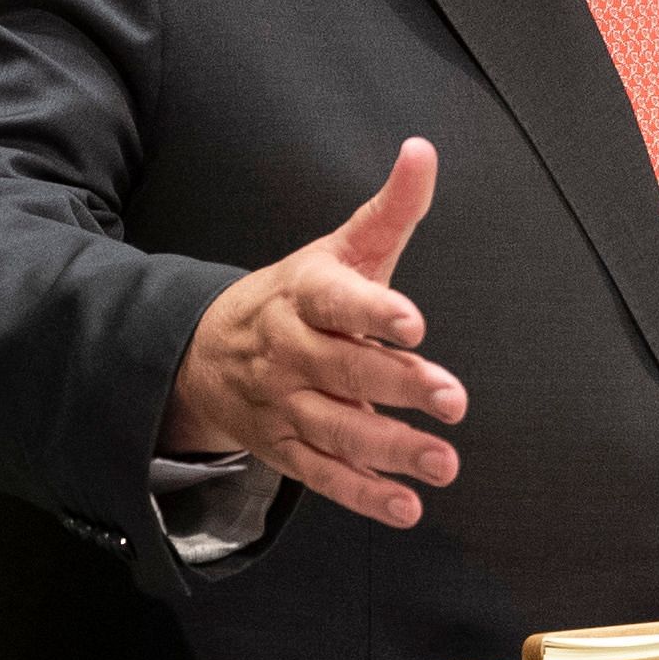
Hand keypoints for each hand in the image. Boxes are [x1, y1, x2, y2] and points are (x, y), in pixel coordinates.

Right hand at [161, 137, 467, 526]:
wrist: (205, 352)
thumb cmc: (296, 297)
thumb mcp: (339, 249)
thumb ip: (390, 209)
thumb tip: (423, 151)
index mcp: (305, 296)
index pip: (336, 301)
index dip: (373, 312)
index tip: (414, 323)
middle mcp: (292, 353)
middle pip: (343, 370)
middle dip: (398, 387)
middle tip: (452, 399)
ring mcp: (286, 405)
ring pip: (337, 430)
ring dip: (391, 450)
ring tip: (444, 462)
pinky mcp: (286, 449)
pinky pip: (323, 476)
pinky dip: (363, 496)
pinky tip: (406, 508)